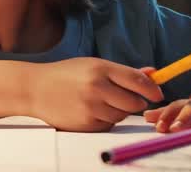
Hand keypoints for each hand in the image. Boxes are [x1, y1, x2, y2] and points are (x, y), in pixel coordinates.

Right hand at [28, 58, 162, 131]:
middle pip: (135, 103)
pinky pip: (108, 124)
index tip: (157, 94)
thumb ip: (122, 72)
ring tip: (100, 102)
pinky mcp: (86, 123)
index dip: (152, 89)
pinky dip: (105, 120)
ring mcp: (91, 107)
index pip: (138, 81)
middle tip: (124, 98)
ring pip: (122, 115)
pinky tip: (89, 110)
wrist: (33, 88)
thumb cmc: (65, 75)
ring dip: (118, 111)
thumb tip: (153, 73)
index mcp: (99, 68)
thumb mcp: (91, 65)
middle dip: (134, 102)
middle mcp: (97, 87)